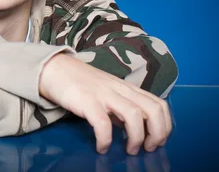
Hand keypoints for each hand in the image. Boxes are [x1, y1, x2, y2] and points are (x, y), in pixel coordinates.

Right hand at [39, 54, 171, 155]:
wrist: (54, 68)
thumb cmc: (80, 82)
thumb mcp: (107, 92)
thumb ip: (121, 108)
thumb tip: (132, 129)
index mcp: (127, 88)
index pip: (159, 105)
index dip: (164, 126)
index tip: (156, 141)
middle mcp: (120, 89)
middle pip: (154, 110)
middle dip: (157, 134)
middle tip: (147, 148)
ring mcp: (104, 94)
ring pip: (134, 115)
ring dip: (136, 139)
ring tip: (128, 150)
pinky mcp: (87, 101)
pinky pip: (103, 124)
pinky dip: (106, 140)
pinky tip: (101, 147)